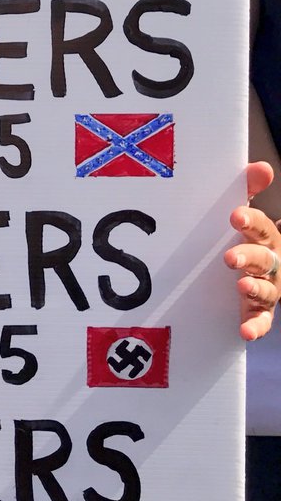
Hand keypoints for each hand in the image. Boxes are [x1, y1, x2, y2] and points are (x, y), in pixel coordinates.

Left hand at [227, 161, 280, 340]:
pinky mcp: (258, 309)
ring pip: (266, 289)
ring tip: (241, 285)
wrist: (260, 266)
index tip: (235, 216)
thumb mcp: (245, 213)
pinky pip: (261, 319)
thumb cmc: (246, 236)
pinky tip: (246, 332)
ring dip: (255, 288)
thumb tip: (262, 167)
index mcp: (266, 237)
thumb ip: (247, 189)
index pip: (261, 226)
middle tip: (230, 258)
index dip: (250, 220)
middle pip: (263, 258)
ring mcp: (267, 286)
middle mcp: (271, 262)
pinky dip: (255, 326)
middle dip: (249, 257)